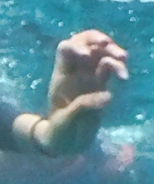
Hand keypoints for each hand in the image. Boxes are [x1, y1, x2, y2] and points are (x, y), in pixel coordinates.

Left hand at [37, 31, 128, 154]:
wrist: (66, 143)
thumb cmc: (60, 132)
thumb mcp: (66, 121)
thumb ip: (83, 107)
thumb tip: (107, 96)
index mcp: (61, 75)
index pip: (66, 48)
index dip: (77, 46)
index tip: (87, 56)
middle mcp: (75, 72)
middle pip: (85, 43)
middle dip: (98, 39)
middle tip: (108, 46)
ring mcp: (88, 76)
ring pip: (101, 53)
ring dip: (113, 51)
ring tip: (122, 58)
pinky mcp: (101, 84)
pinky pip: (110, 68)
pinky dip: (119, 67)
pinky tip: (124, 77)